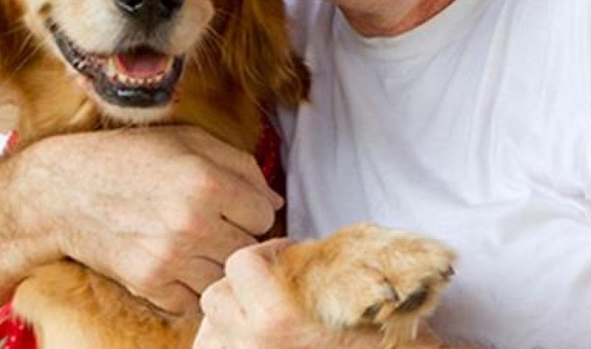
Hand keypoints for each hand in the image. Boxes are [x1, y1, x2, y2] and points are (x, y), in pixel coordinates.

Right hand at [8, 125, 283, 314]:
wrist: (64, 190)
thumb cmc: (128, 157)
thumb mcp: (187, 140)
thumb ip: (239, 165)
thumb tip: (274, 202)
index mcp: (206, 181)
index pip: (264, 215)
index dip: (250, 208)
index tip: (231, 204)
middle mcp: (191, 222)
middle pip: (247, 250)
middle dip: (236, 237)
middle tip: (214, 225)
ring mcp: (169, 256)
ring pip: (223, 278)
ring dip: (214, 264)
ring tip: (195, 244)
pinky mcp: (148, 282)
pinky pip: (192, 300)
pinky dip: (188, 287)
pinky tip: (174, 262)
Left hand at [193, 239, 379, 348]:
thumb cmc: (382, 345)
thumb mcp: (362, 301)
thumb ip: (328, 271)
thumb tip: (309, 250)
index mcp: (277, 320)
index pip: (239, 263)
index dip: (264, 252)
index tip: (286, 254)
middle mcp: (251, 348)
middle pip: (215, 297)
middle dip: (240, 287)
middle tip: (270, 286)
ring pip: (208, 336)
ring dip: (226, 323)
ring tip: (257, 320)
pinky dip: (227, 346)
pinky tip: (252, 344)